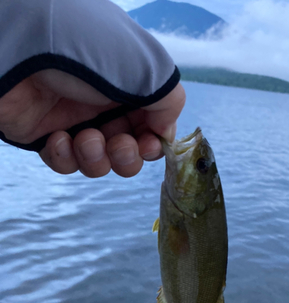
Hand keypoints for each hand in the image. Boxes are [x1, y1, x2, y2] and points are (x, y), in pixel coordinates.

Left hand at [0, 69, 185, 176]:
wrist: (18, 51)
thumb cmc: (84, 54)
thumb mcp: (143, 69)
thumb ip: (169, 101)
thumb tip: (166, 132)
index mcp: (130, 87)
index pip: (152, 126)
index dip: (154, 143)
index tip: (150, 145)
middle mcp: (105, 105)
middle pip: (129, 151)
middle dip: (127, 157)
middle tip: (118, 145)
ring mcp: (75, 121)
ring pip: (99, 162)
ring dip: (96, 158)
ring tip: (83, 139)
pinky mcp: (47, 136)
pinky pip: (66, 163)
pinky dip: (66, 158)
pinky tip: (58, 139)